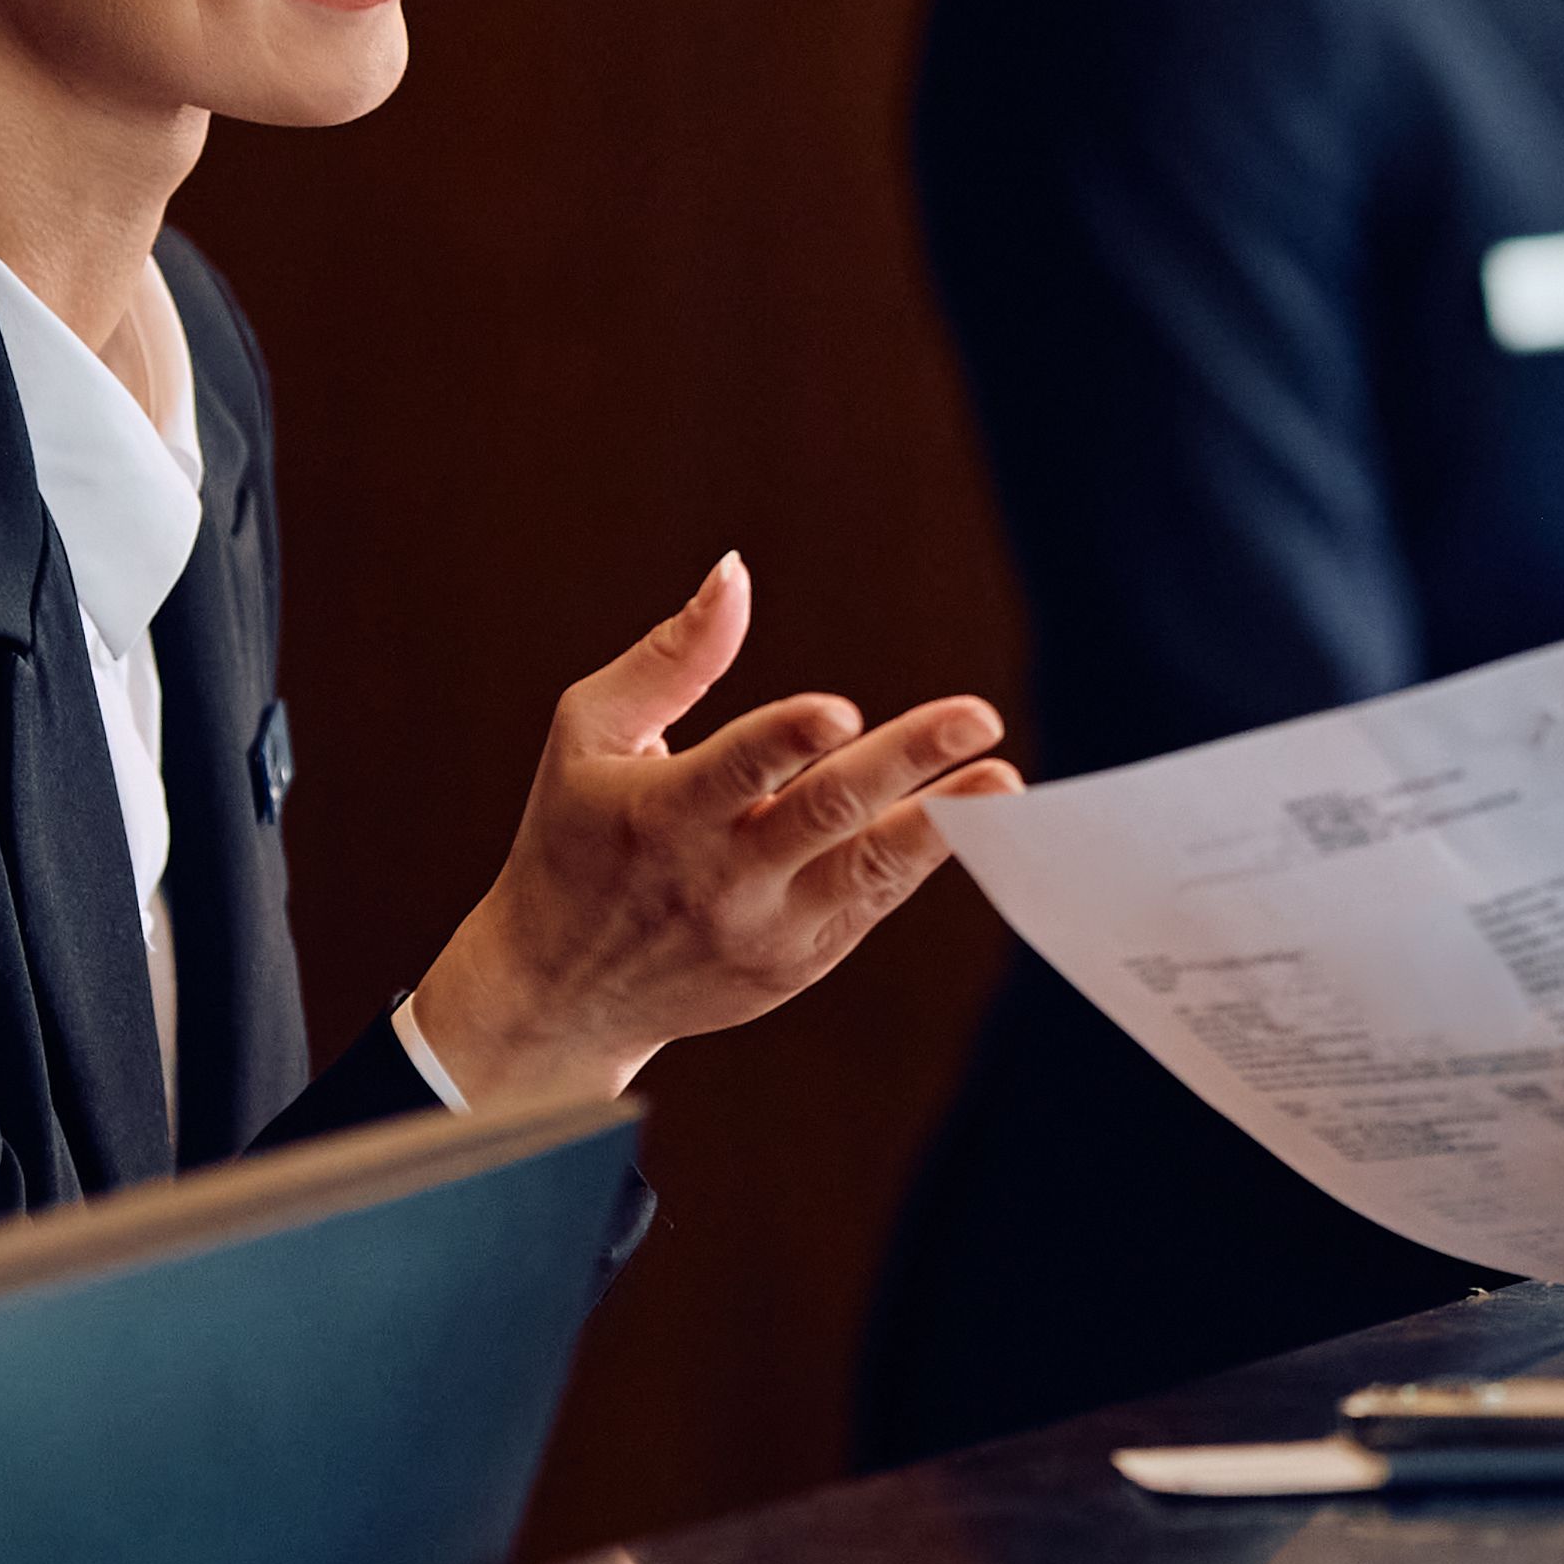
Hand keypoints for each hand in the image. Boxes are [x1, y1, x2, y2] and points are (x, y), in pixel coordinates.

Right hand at [411, 554, 1018, 1099]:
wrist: (562, 991)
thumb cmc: (576, 839)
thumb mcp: (590, 736)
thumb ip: (671, 658)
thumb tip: (735, 573)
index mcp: (662, 815)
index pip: (734, 772)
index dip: (787, 739)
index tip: (841, 710)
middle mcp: (719, 878)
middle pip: (826, 814)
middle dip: (906, 760)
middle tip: (978, 716)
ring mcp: (766, 928)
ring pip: (868, 871)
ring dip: (942, 822)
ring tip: (1001, 780)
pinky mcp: (800, 962)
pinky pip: (874, 902)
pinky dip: (922, 858)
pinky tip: (969, 813)